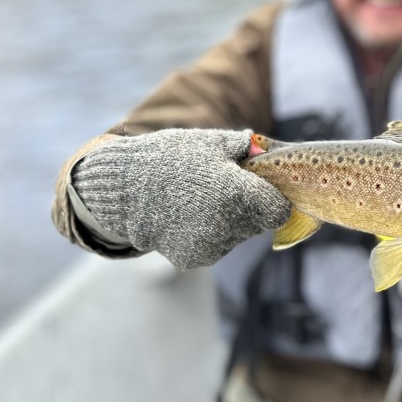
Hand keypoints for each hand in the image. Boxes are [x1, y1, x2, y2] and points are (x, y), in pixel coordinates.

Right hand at [71, 128, 289, 268]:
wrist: (123, 188)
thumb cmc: (170, 158)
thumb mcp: (210, 142)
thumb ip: (245, 148)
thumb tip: (267, 150)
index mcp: (239, 194)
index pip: (279, 211)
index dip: (274, 200)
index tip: (262, 190)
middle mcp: (228, 225)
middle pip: (258, 224)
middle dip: (249, 209)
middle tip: (224, 190)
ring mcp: (210, 246)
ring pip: (236, 237)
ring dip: (228, 222)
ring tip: (199, 201)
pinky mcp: (193, 259)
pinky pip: (214, 247)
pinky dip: (208, 235)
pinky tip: (187, 217)